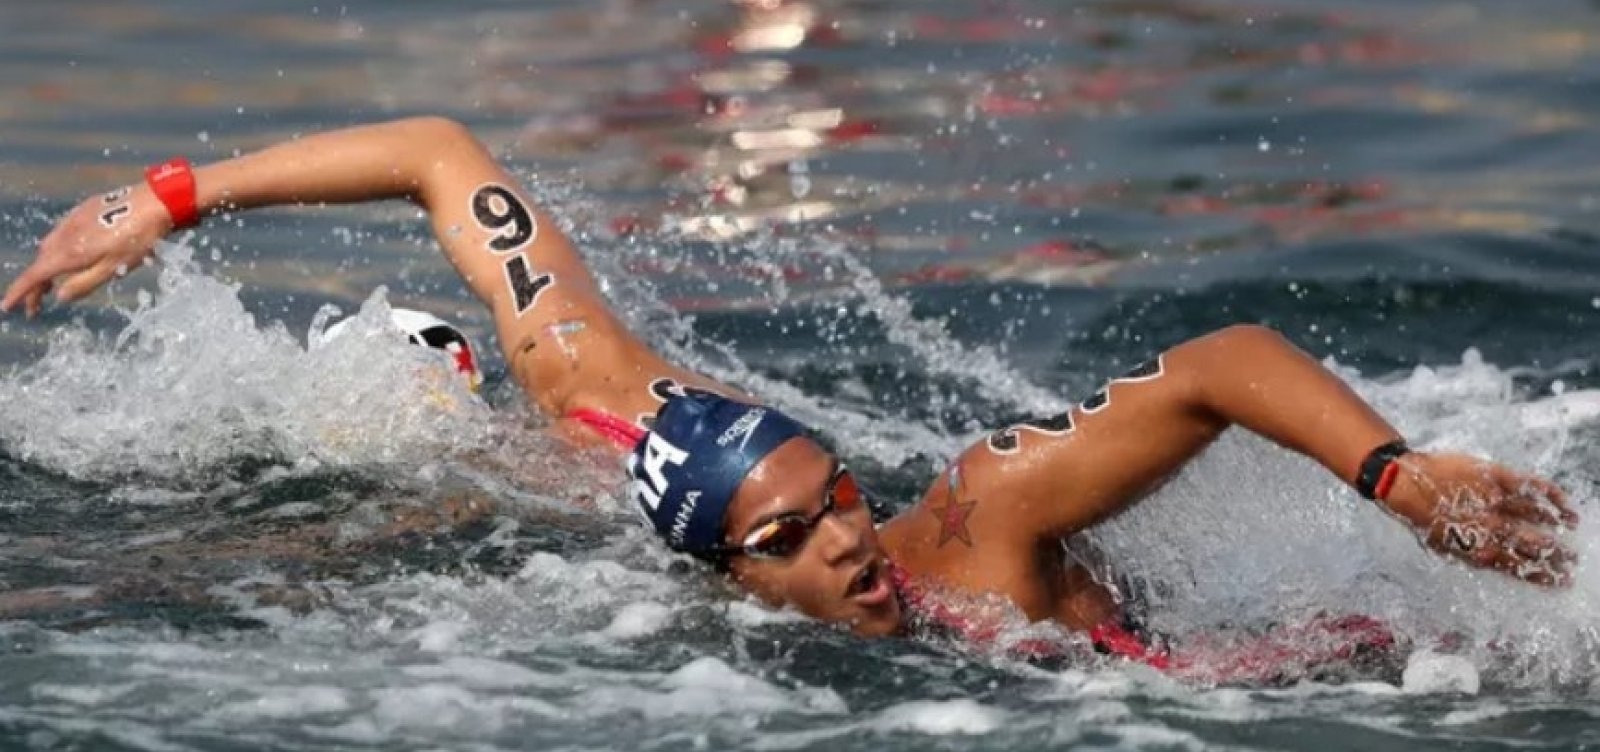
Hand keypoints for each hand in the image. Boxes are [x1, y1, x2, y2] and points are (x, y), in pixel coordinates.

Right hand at [1, 183, 173, 316]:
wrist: (156, 202)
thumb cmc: (139, 239)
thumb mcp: (114, 269)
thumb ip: (84, 283)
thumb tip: (59, 296)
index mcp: (70, 252)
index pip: (35, 276)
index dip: (19, 292)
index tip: (7, 306)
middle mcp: (64, 234)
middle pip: (40, 263)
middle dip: (35, 286)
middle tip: (36, 306)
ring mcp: (72, 219)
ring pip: (49, 247)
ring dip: (46, 267)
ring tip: (51, 285)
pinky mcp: (83, 210)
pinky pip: (62, 233)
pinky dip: (58, 250)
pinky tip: (70, 256)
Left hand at [1381, 452, 1577, 585]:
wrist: (1404, 484)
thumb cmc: (1420, 518)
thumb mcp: (1443, 548)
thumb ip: (1472, 555)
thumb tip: (1494, 562)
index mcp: (1478, 550)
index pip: (1520, 567)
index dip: (1544, 575)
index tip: (1563, 580)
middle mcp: (1490, 528)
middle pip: (1534, 546)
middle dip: (1557, 555)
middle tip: (1573, 559)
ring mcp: (1494, 502)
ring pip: (1536, 516)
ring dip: (1558, 523)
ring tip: (1573, 526)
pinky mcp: (1494, 477)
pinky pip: (1530, 486)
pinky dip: (1550, 494)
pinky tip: (1562, 502)